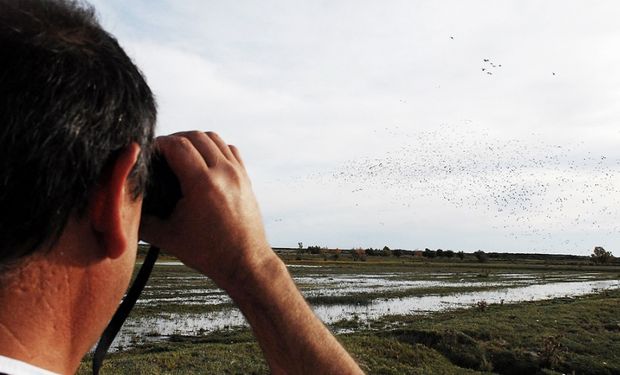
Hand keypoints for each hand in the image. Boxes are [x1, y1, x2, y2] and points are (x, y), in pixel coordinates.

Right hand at [139, 131, 274, 289]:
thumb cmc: (209, 252)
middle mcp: (223, 173)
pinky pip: (229, 150)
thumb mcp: (167, 237)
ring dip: (194, 141)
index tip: (147, 152)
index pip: (177, 145)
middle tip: (160, 153)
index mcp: (203, 184)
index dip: (158, 144)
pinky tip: (202, 163)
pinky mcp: (246, 178)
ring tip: (180, 155)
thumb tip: (122, 205)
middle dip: (174, 139)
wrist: (245, 263)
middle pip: (195, 136)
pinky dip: (214, 149)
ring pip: (214, 138)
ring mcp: (237, 173)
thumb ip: (141, 219)